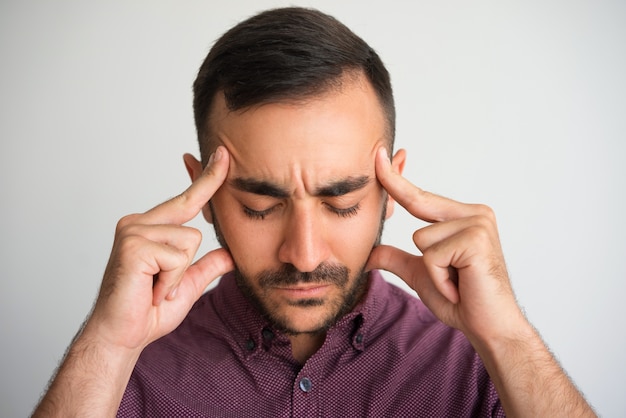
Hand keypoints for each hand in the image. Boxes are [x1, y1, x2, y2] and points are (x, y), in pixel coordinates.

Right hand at [86, 146, 233, 351]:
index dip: (207, 178)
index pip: (186, 199)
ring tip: (155, 288)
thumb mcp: (187, 285)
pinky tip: (151, 290)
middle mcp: (138, 222)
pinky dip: (171, 280)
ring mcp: (133, 231)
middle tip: (160, 287)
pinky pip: (178, 256)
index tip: (223, 154)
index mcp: (149, 227)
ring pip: (190, 239)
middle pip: (193, 216)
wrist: (121, 336)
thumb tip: (231, 253)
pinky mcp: (133, 245)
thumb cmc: (148, 311)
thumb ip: (207, 266)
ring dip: (179, 274)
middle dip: (187, 254)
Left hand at [367, 147, 524, 343]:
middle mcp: (473, 213)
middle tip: (455, 279)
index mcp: (462, 216)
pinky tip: (460, 286)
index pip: (419, 196)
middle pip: (416, 210)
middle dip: (424, 249)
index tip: (378, 153)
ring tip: (457, 282)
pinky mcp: (475, 240)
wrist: (489, 328)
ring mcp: (477, 223)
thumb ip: (396, 258)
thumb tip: (368, 254)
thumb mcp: (420, 274)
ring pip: (420, 239)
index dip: (395, 178)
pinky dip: (439, 278)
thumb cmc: (461, 299)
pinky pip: (431, 256)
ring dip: (432, 271)